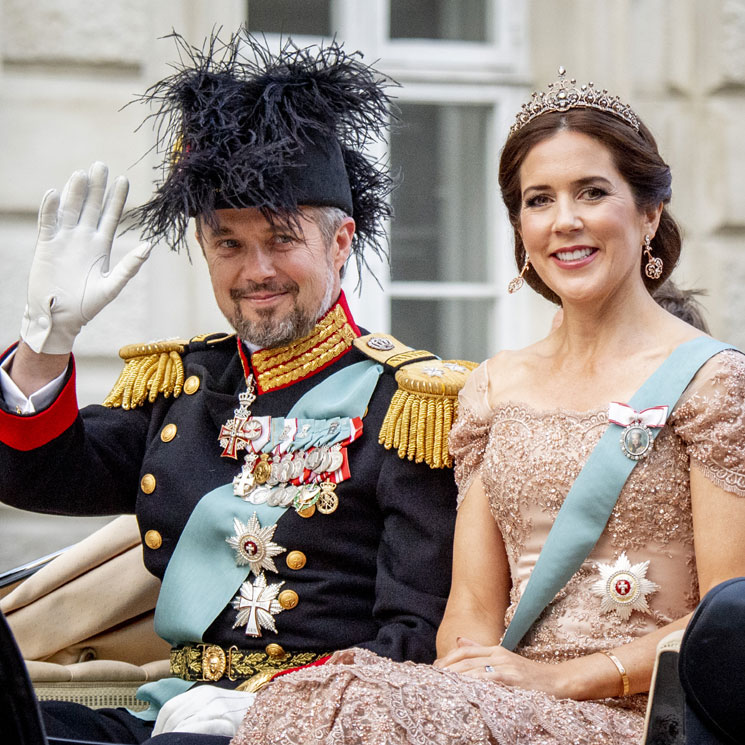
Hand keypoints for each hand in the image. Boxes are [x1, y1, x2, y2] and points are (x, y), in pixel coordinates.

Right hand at [20, 162, 152, 354]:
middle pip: (90, 207)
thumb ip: (129, 266)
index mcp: (101, 246)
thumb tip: (149, 247)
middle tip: (101, 165)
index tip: (123, 179)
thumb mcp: (113, 286)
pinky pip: (48, 223)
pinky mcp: (45, 246)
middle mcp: (83, 238)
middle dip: (96, 187)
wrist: (60, 317)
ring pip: (70, 210)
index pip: (110, 216)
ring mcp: (64, 240)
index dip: (116, 198)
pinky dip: (50, 209)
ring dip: (75, 192)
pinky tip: (54, 194)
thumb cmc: (88, 305)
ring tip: (81, 174)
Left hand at [152, 685, 256, 735]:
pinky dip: (188, 738)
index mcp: (202, 692)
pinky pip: (198, 730)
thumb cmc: (239, 717)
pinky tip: (187, 743)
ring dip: (174, 738)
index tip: (158, 742)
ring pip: (183, 725)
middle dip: (165, 736)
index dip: (159, 728)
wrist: (268, 713)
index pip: (169, 709)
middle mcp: (209, 696)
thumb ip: (196, 713)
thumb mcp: (215, 709)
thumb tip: (167, 730)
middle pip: (174, 718)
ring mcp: (219, 707)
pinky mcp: (227, 721)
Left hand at [434, 637, 564, 697]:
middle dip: (447, 669)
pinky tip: (464, 689)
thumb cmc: (530, 675)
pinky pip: (489, 680)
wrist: (559, 681)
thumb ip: (481, 651)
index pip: (465, 651)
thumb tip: (458, 641)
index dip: (448, 658)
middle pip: (466, 660)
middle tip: (432, 678)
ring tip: (442, 684)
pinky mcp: (513, 679)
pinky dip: (475, 683)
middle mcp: (498, 655)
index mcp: (496, 650)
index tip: (435, 667)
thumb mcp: (504, 660)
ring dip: (456, 677)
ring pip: (474, 670)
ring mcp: (506, 667)